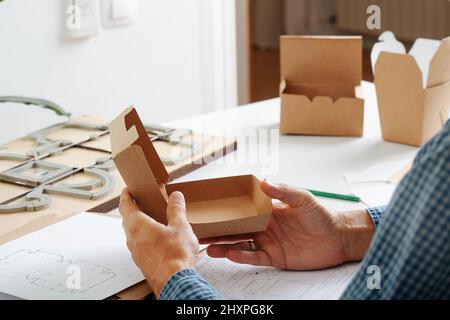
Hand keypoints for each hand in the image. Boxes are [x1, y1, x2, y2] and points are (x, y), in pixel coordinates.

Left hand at [119, 188, 198, 296]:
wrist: (174, 282)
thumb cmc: (174, 256)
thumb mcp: (180, 226)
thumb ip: (176, 210)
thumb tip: (175, 197)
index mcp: (138, 225)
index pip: (125, 205)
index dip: (125, 195)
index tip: (127, 190)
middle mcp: (133, 238)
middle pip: (127, 219)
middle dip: (132, 209)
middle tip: (140, 202)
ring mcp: (136, 252)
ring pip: (132, 233)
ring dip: (138, 224)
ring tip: (151, 220)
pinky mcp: (142, 262)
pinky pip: (139, 245)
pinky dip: (144, 237)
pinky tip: (157, 240)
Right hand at [205, 181, 373, 269]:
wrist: (337, 238)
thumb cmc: (321, 216)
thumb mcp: (303, 198)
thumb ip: (283, 191)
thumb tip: (262, 182)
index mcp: (267, 211)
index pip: (243, 210)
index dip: (228, 210)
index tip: (212, 207)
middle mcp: (264, 227)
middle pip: (236, 229)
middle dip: (219, 230)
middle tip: (202, 229)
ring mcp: (268, 243)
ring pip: (241, 245)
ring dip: (225, 245)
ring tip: (209, 246)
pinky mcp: (274, 257)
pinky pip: (254, 257)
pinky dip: (242, 257)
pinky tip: (231, 254)